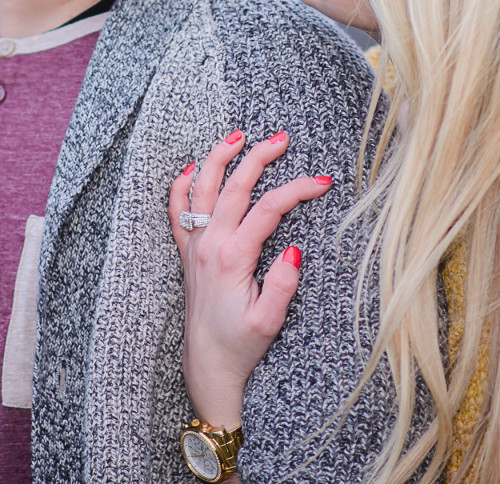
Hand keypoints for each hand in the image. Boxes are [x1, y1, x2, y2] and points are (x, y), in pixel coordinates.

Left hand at [168, 129, 333, 430]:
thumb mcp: (269, 321)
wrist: (208, 364)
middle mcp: (209, 244)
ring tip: (237, 135)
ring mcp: (194, 245)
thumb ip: (282, 285)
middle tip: (282, 138)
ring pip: (203, 189)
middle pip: (235, 186)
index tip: (323, 181)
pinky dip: (182, 185)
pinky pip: (176, 210)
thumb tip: (294, 249)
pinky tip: (193, 168)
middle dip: (259, 157)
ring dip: (219, 158)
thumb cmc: (240, 345)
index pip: (268, 208)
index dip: (297, 189)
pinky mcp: (187, 253)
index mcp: (232, 258)